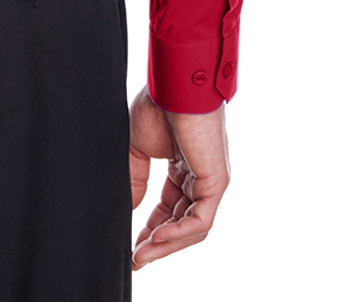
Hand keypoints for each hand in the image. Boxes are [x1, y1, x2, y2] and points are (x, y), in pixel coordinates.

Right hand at [128, 84, 229, 268]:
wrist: (172, 85)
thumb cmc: (158, 105)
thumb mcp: (138, 149)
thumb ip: (135, 180)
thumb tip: (127, 209)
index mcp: (184, 169)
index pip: (170, 210)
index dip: (150, 230)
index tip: (132, 247)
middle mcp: (200, 178)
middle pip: (181, 224)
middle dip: (158, 244)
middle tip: (137, 259)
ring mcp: (211, 182)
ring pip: (192, 228)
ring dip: (166, 244)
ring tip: (142, 253)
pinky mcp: (216, 182)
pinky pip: (200, 220)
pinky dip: (178, 233)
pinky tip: (156, 237)